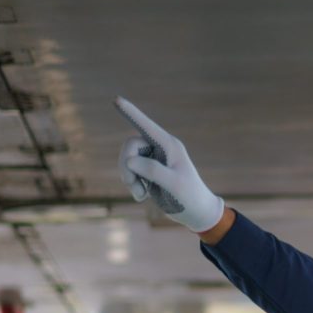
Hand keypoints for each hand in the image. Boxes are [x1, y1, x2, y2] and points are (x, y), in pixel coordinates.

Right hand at [115, 96, 224, 232]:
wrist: (196, 213)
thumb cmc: (190, 197)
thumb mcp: (173, 184)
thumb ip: (153, 171)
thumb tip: (130, 160)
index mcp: (169, 145)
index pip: (146, 126)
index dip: (130, 113)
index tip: (116, 99)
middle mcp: (160, 149)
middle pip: (130, 146)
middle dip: (126, 165)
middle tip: (132, 184)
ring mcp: (153, 160)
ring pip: (127, 160)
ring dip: (128, 177)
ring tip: (141, 194)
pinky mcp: (148, 172)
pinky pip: (129, 172)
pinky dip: (132, 184)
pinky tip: (142, 196)